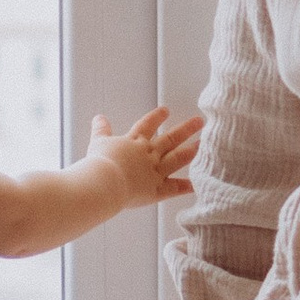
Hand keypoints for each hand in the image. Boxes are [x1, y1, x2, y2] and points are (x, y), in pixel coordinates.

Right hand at [87, 105, 202, 209]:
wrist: (105, 182)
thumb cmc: (99, 163)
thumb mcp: (97, 142)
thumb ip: (101, 130)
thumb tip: (99, 117)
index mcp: (134, 142)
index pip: (148, 125)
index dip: (157, 117)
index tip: (166, 110)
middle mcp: (148, 154)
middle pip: (170, 138)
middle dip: (186, 129)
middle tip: (199, 121)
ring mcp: (154, 171)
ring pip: (177, 159)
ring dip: (190, 151)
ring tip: (201, 144)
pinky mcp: (156, 189)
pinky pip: (174, 188)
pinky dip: (186, 186)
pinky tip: (196, 184)